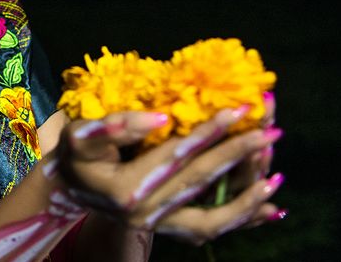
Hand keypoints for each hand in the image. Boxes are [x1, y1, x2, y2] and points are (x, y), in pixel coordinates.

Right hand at [56, 107, 283, 243]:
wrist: (65, 187)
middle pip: (201, 182)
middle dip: (239, 155)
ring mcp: (157, 226)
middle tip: (271, 131)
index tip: (240, 110)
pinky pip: (208, 229)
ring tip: (275, 178)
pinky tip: (268, 209)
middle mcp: (145, 214)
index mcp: (127, 189)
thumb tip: (164, 118)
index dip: (210, 131)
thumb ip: (118, 125)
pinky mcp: (165, 229)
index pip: (178, 155)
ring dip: (246, 199)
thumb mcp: (81, 133)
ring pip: (211, 218)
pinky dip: (239, 220)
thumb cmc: (72, 154)